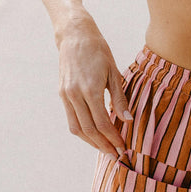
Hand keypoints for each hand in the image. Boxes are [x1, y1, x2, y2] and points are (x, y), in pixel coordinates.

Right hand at [56, 14, 131, 153]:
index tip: (123, 148)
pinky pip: (71, 119)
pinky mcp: (62, 94)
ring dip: (91, 142)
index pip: (102, 123)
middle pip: (88, 130)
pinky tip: (94, 134)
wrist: (74, 35)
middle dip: (103, 146)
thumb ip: (120, 97)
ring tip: (105, 149)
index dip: (113, 138)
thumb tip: (128, 120)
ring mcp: (66, 95)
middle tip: (116, 156)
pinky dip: (83, 130)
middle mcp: (75, 94)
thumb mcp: (114, 71)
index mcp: (90, 89)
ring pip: (77, 128)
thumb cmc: (98, 51)